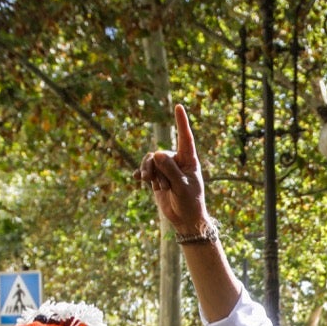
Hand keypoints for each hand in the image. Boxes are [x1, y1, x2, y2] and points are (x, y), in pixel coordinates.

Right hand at [138, 104, 211, 235]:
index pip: (185, 138)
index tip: (178, 106)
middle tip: (163, 186)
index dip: (181, 122)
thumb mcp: (182, 186)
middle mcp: (177, 161)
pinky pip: (145, 170)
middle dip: (157, 170)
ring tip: (155, 187)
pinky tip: (137, 180)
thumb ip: (170, 170)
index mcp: (189, 160)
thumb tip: (157, 153)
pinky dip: (141, 174)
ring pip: (150, 161)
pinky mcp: (157, 177)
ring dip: (149, 174)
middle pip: (160, 155)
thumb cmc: (189, 202)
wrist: (185, 219)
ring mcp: (166, 169)